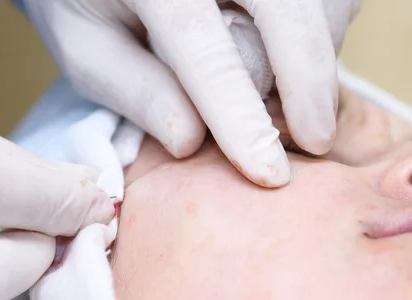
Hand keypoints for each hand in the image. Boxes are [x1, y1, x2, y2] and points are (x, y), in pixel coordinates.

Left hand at [23, 0, 361, 186]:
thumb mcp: (86, 47)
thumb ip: (136, 92)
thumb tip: (192, 141)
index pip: (207, 53)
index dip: (241, 118)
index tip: (268, 172)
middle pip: (287, 14)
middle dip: (309, 84)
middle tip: (316, 141)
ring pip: (317, 5)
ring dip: (317, 56)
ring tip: (287, 90)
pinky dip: (325, 29)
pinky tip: (295, 51)